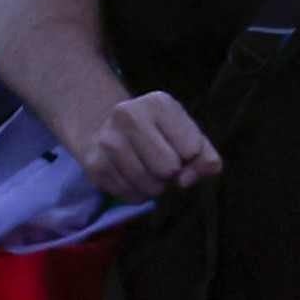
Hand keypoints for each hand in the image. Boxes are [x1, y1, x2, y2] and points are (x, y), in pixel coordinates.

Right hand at [56, 87, 219, 206]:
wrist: (107, 129)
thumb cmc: (159, 135)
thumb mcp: (189, 136)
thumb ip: (205, 158)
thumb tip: (187, 180)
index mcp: (159, 103)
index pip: (192, 148)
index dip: (192, 158)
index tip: (181, 149)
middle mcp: (128, 115)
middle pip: (169, 169)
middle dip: (172, 173)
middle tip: (163, 163)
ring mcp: (107, 140)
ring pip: (150, 186)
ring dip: (156, 187)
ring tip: (149, 170)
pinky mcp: (94, 165)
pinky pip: (131, 196)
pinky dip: (138, 194)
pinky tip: (133, 177)